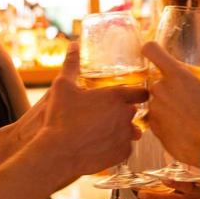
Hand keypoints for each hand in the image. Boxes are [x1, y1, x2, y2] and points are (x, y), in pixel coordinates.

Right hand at [42, 43, 148, 177]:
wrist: (57, 153)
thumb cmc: (59, 118)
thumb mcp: (62, 86)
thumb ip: (71, 64)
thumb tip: (73, 45)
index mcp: (116, 96)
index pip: (141, 92)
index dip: (136, 93)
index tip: (130, 95)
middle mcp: (126, 115)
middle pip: (134, 111)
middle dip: (124, 111)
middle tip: (108, 113)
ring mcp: (126, 136)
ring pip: (132, 130)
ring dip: (122, 129)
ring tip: (104, 130)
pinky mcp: (122, 154)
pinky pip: (125, 147)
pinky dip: (117, 146)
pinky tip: (102, 144)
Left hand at [142, 42, 199, 165]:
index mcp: (175, 74)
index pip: (151, 50)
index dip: (151, 48)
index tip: (155, 53)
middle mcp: (160, 88)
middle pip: (157, 80)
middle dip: (169, 88)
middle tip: (187, 99)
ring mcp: (154, 108)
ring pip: (156, 101)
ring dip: (167, 106)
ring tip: (186, 117)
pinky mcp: (153, 126)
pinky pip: (156, 119)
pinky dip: (165, 122)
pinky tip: (181, 128)